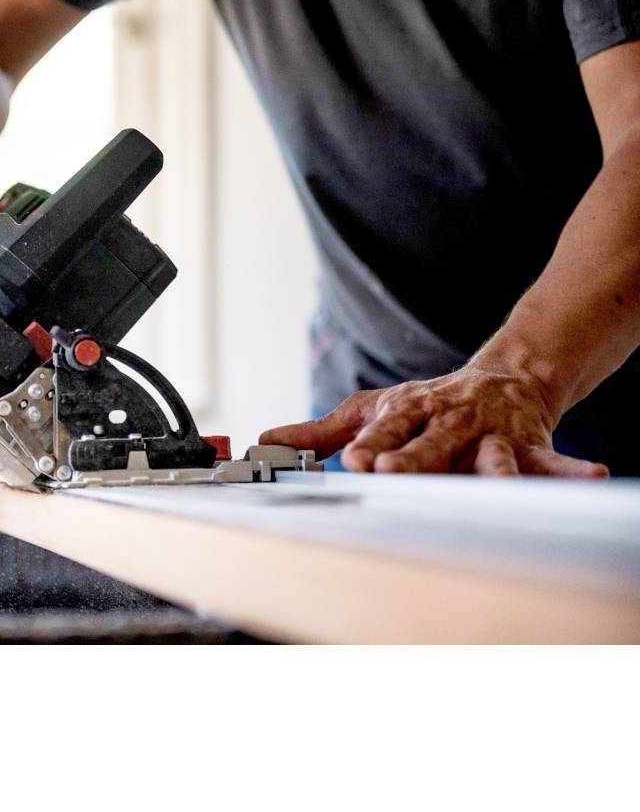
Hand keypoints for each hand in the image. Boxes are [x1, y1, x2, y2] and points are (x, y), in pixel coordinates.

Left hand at [260, 364, 609, 477]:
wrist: (499, 380)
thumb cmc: (426, 404)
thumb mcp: (370, 410)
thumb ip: (318, 432)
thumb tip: (266, 443)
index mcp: (407, 413)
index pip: (385, 431)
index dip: (370, 445)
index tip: (354, 460)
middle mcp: (447, 423)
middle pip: (429, 444)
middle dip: (414, 458)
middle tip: (393, 471)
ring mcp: (489, 436)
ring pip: (491, 456)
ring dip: (492, 469)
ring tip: (498, 480)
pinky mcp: (527, 448)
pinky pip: (551, 463)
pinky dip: (571, 470)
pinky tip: (593, 477)